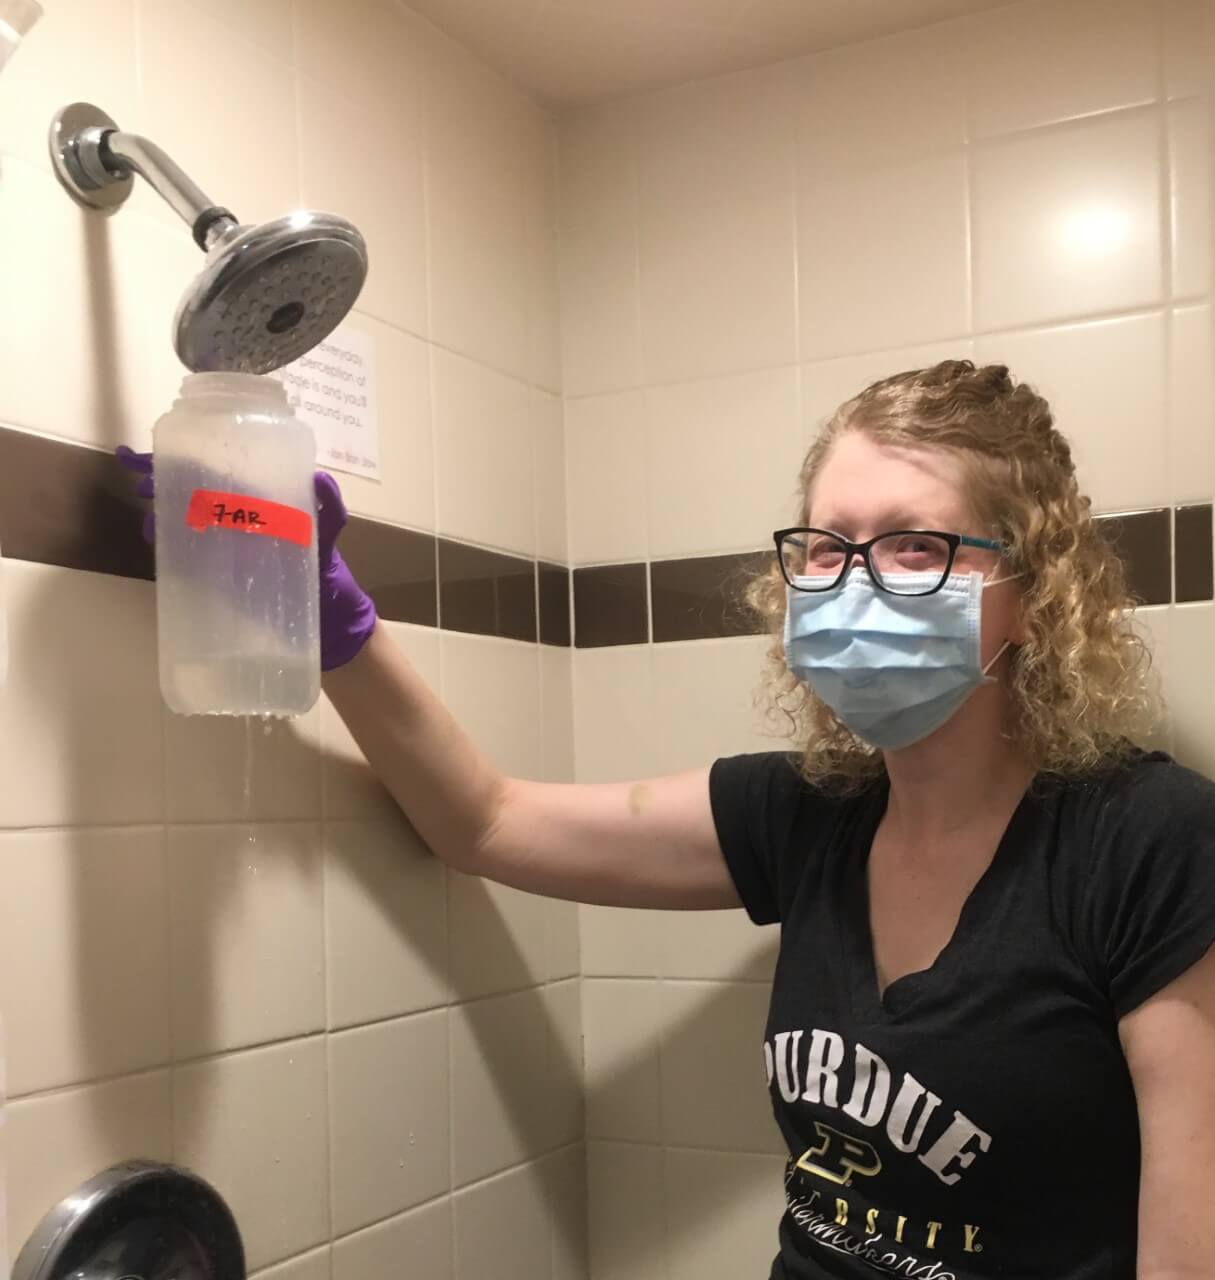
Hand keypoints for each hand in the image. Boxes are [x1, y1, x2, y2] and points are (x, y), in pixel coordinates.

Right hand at [116, 447, 377, 669]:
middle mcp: (237, 519)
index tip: (159, 450)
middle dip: (161, 478)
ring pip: (183, 518)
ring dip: (160, 508)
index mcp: (260, 501)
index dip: (188, 456)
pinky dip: (166, 544)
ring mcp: (225, 547)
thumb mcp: (330, 536)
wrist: (327, 624)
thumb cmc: (329, 575)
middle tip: (140, 479)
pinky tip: (154, 537)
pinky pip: (185, 555)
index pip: (218, 468)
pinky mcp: (218, 576)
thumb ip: (330, 509)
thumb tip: (319, 477)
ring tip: (145, 507)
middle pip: (191, 488)